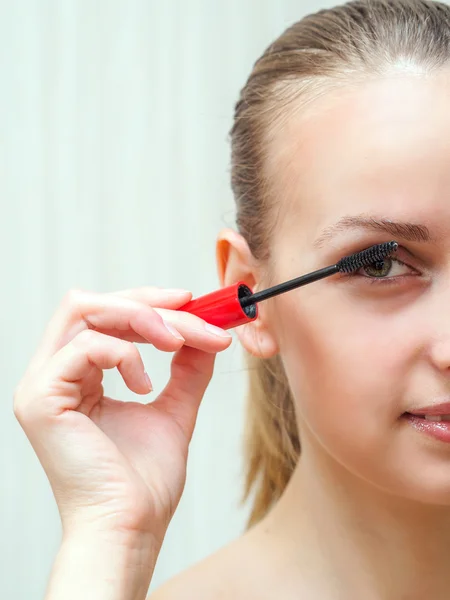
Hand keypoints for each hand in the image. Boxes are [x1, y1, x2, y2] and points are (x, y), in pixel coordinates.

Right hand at [13, 287, 231, 544]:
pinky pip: (86, 346)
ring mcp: (41, 384)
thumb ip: (186, 369)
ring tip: (175, 343)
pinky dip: (126, 355)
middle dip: (148, 302)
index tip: (190, 300)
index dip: (146, 300)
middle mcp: (52, 374)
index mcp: (76, 376)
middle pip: (91, 303)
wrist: (131, 527)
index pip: (102, 314)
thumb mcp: (174, 410)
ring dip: (142, 319)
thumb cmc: (145, 480)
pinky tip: (143, 386)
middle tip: (191, 309)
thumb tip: (204, 334)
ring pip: (85, 311)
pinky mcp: (41, 399)